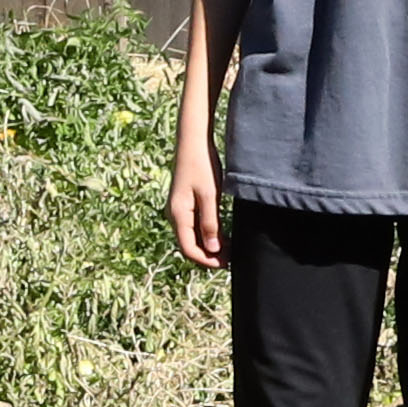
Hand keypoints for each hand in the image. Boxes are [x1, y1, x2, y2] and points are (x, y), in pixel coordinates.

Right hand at [165, 113, 225, 271]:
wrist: (193, 142)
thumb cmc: (202, 166)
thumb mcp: (210, 196)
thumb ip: (210, 224)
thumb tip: (212, 250)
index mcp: (178, 215)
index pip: (189, 249)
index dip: (207, 260)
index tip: (227, 264)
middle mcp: (175, 215)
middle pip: (189, 245)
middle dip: (209, 255)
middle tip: (232, 259)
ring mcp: (179, 210)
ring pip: (192, 237)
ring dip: (209, 246)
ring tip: (230, 249)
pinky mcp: (185, 204)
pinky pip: (194, 226)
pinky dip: (208, 234)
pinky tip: (223, 235)